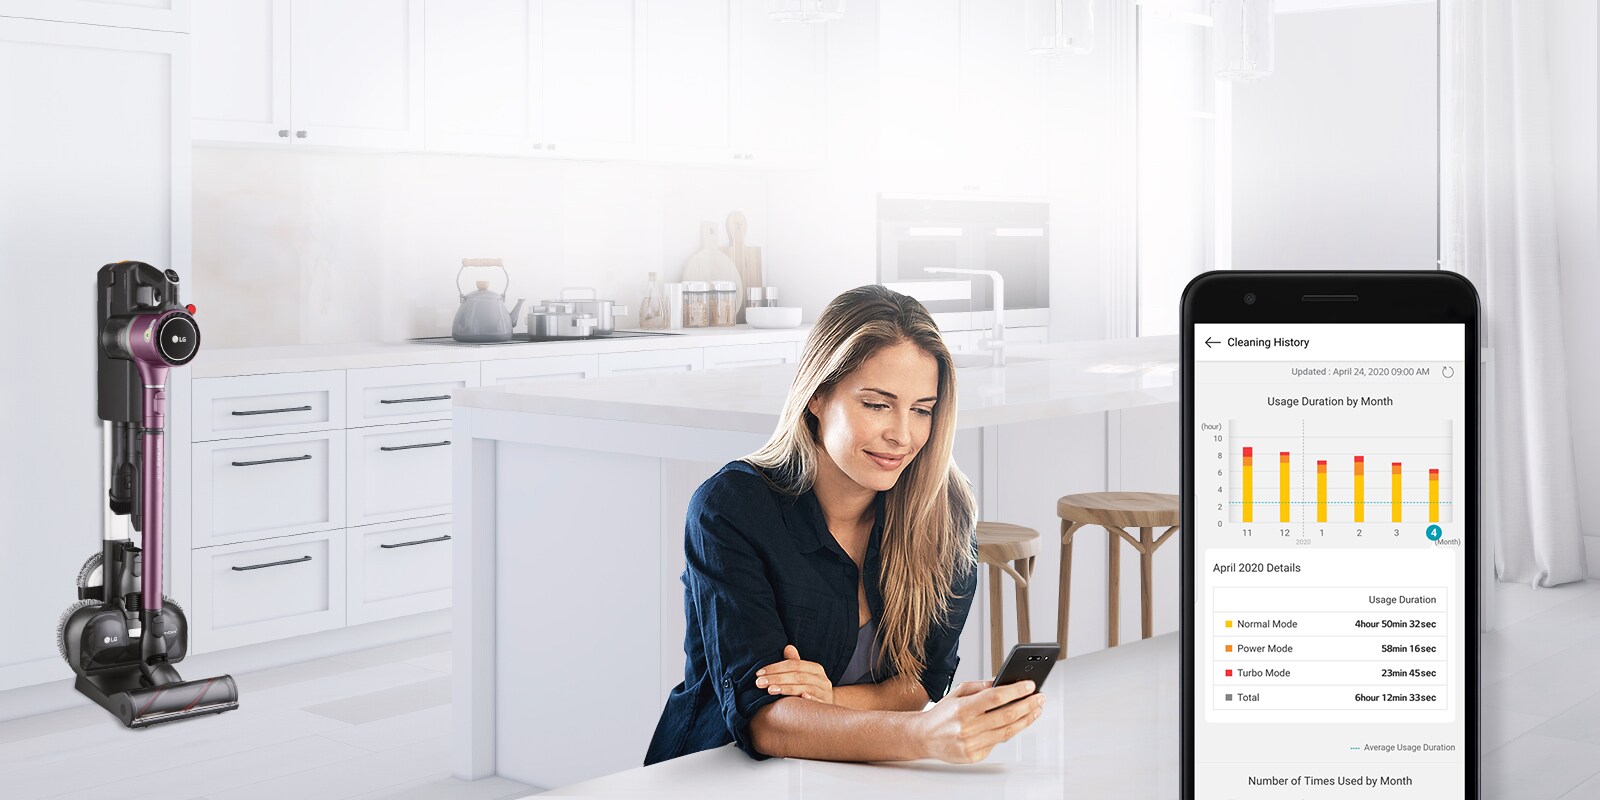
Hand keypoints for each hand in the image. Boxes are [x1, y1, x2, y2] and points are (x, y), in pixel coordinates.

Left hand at [755, 645, 834, 704]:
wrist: (828, 705)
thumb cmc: (810, 687)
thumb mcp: (804, 674)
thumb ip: (795, 662)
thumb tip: (787, 647)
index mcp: (815, 668)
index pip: (794, 665)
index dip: (776, 668)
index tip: (759, 673)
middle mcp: (822, 679)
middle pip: (797, 676)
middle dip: (776, 678)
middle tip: (759, 683)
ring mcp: (825, 693)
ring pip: (805, 688)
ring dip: (786, 689)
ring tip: (770, 690)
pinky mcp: (826, 705)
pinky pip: (818, 701)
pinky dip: (810, 699)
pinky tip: (799, 698)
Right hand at [913, 679, 1044, 762]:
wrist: (924, 737)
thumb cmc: (942, 714)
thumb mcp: (958, 692)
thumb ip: (981, 687)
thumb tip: (1004, 682)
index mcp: (962, 708)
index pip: (996, 697)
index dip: (1016, 691)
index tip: (1030, 685)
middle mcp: (967, 727)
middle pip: (1006, 715)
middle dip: (1028, 705)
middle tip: (1039, 698)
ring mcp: (971, 743)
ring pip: (1007, 731)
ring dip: (1026, 719)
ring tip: (1035, 710)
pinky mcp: (974, 756)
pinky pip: (998, 742)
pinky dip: (1010, 731)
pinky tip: (1019, 723)